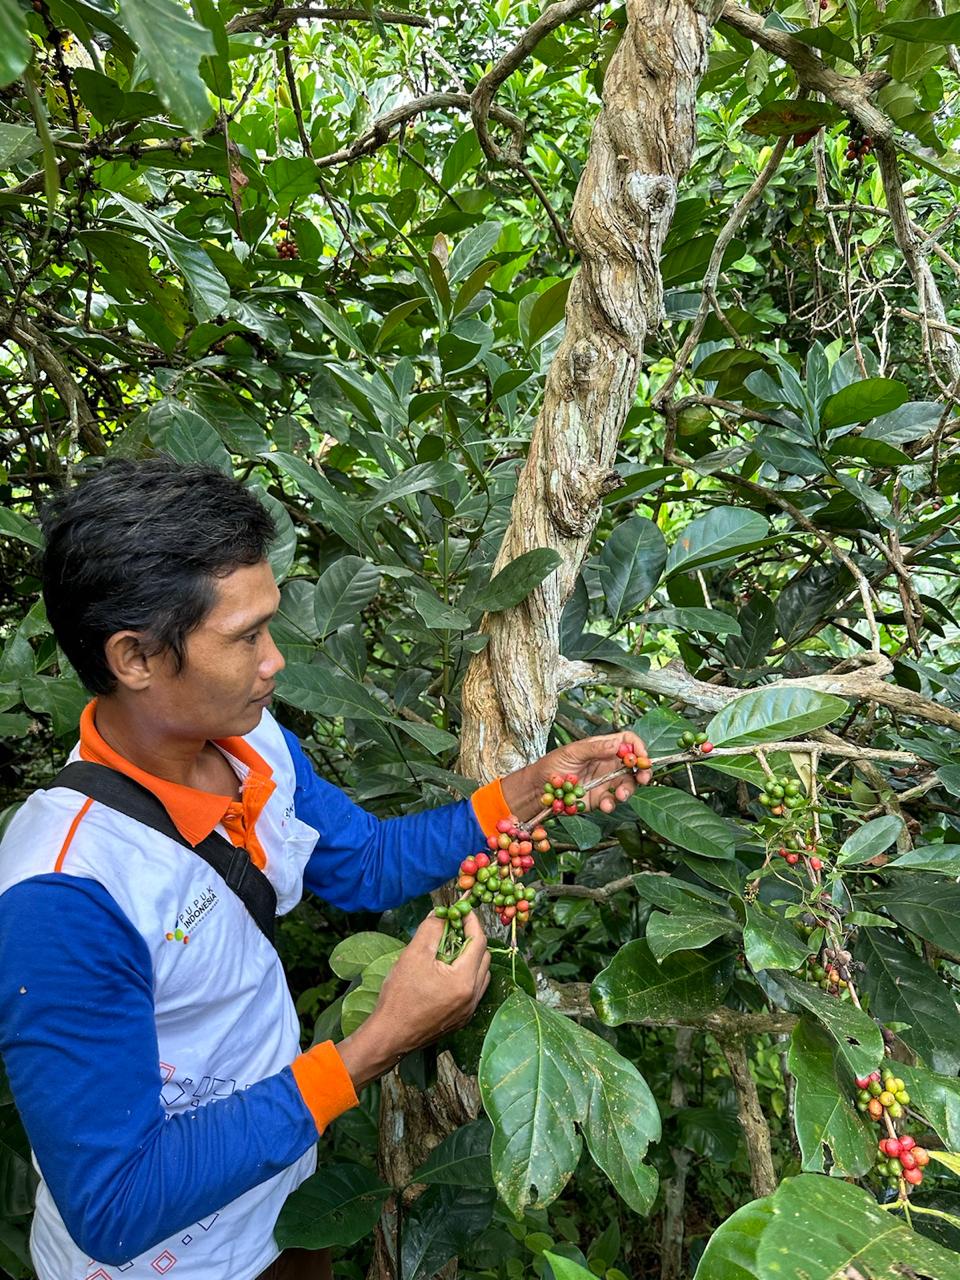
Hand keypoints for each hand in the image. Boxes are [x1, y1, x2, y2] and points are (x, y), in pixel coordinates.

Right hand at [337, 913, 489, 1089]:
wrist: (390, 1036)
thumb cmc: (400, 997)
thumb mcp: (413, 955)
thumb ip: (431, 930)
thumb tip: (442, 913)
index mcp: (464, 980)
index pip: (479, 941)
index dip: (471, 921)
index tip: (463, 909)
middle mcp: (473, 996)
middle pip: (484, 957)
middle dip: (471, 938)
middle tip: (453, 927)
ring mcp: (469, 1010)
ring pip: (481, 974)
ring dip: (470, 957)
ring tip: (449, 948)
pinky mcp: (462, 1018)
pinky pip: (473, 990)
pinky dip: (466, 975)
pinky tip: (446, 971)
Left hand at [501, 729, 652, 821]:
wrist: (539, 789)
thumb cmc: (552, 765)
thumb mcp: (572, 752)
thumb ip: (595, 748)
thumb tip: (617, 745)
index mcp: (603, 747)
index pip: (627, 742)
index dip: (638, 747)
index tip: (642, 757)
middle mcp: (608, 764)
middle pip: (634, 765)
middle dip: (643, 771)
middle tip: (644, 778)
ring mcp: (605, 782)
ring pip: (627, 785)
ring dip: (628, 790)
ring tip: (620, 795)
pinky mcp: (600, 798)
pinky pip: (612, 801)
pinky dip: (612, 804)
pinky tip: (605, 804)